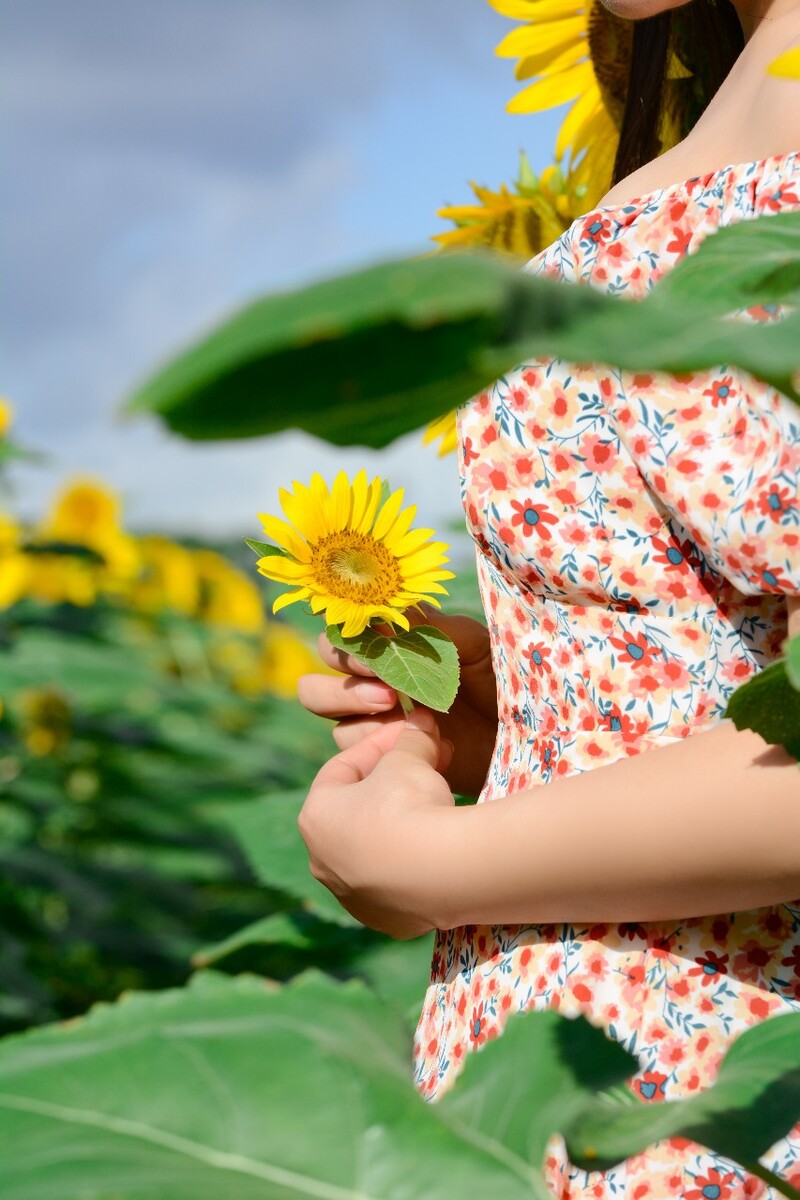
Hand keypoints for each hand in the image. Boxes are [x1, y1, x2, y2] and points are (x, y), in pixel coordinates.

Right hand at [297, 607, 497, 797]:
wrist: (525, 736)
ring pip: (325, 709)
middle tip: (388, 694)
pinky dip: (373, 741)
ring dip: (354, 711)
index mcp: (390, 643)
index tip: (375, 654)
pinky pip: (349, 746)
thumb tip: (389, 609)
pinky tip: (412, 742)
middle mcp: (372, 677)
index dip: (346, 642)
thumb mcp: (475, 646)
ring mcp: (373, 716)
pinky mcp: (380, 751)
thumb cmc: (503, 682)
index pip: (341, 633)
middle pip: (318, 673)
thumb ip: (432, 627)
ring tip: (400, 717)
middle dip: (342, 682)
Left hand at [298, 706, 454, 938]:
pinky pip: (399, 884)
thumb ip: (410, 739)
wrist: (443, 871)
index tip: (407, 733)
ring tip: (436, 805)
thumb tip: (421, 719)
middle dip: (393, 784)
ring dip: (401, 826)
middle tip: (429, 763)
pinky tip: (439, 847)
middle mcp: (323, 861)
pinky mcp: (386, 921)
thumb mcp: (409, 758)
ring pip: (375, 850)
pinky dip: (415, 863)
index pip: (343, 769)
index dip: (378, 746)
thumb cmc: (410, 804)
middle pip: (357, 811)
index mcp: (316, 817)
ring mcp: (353, 897)